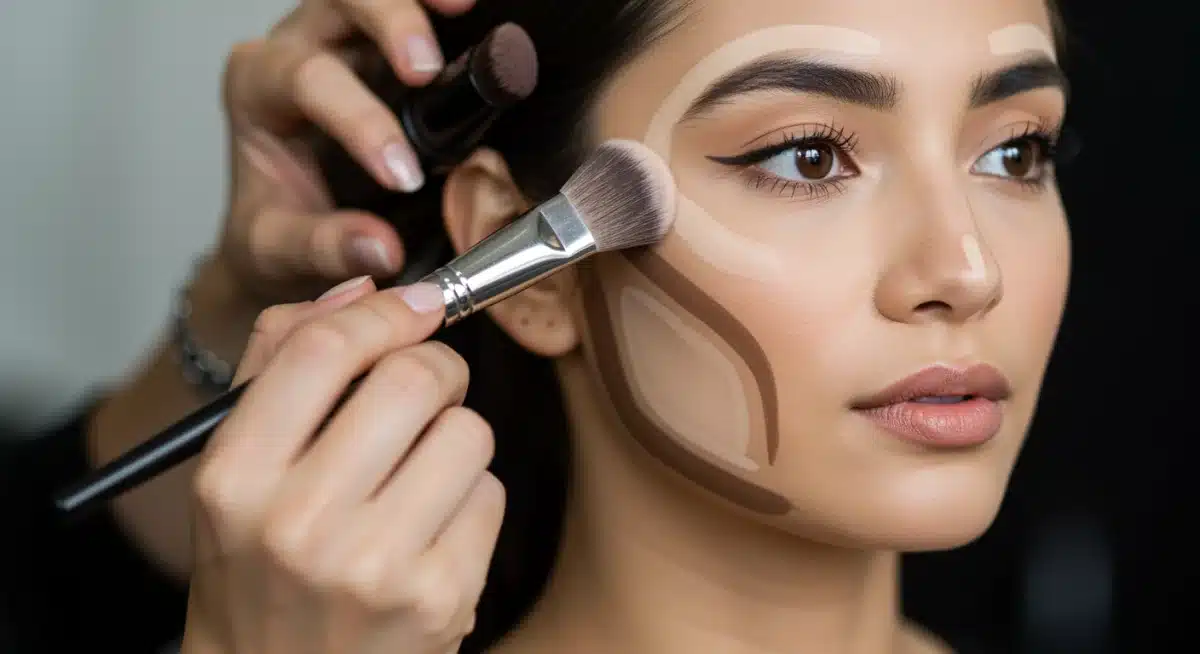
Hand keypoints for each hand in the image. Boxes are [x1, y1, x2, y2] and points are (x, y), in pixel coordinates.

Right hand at [182, 278, 503, 653]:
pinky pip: (492, 493)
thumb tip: (364, 288)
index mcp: (236, 479)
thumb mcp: (237, 471)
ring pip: (468, 431)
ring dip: (455, 437)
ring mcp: (375, 567)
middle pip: (413, 379)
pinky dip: (471, 496)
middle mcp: (299, 524)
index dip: (384, 312)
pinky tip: (431, 528)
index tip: (415, 305)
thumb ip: (281, 364)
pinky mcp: (440, 600)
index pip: (323, 349)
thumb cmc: (260, 571)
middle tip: (425, 389)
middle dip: (434, 368)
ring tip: (418, 473)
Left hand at [217, 0, 476, 303]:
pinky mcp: (380, 44)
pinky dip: (434, 4)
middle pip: (337, 2)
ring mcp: (339, 39)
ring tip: (462, 9)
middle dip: (386, 24)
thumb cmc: (274, 231)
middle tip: (425, 70)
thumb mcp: (279, 252)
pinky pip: (405, 7)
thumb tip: (382, 247)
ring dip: (417, 0)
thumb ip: (325, 246)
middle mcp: (293, 48)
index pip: (305, 80)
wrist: (280, 230)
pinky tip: (466, 8)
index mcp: (256, 90)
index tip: (404, 173)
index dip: (359, 119)